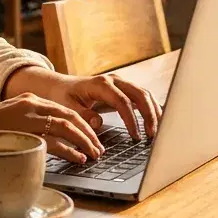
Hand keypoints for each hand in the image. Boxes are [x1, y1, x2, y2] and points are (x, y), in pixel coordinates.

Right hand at [0, 93, 102, 163]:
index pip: (64, 109)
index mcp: (28, 99)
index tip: (93, 137)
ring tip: (94, 154)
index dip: (83, 123)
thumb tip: (52, 142)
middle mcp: (30, 104)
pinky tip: (78, 158)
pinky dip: (70, 151)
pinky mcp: (21, 132)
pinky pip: (54, 142)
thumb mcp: (10, 122)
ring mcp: (26, 117)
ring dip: (84, 142)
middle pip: (70, 116)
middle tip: (99, 148)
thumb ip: (30, 126)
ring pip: (66, 127)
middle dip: (89, 133)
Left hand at [42, 72, 161, 140]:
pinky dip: (151, 107)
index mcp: (100, 84)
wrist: (60, 85)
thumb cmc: (63, 96)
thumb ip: (83, 115)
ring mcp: (120, 82)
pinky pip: (142, 96)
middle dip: (149, 115)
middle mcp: (113, 80)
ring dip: (153, 111)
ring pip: (144, 93)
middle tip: (152, 135)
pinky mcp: (123, 88)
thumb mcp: (67, 107)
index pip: (122, 102)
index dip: (131, 119)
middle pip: (139, 94)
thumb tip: (99, 123)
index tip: (135, 136)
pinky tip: (156, 121)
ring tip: (157, 131)